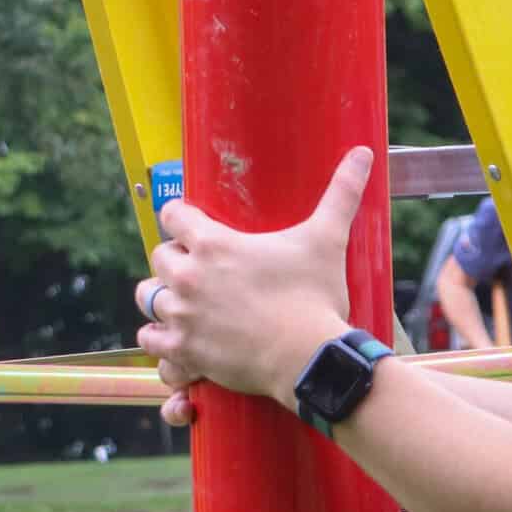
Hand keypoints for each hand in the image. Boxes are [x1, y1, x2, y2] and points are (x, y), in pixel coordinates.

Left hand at [137, 147, 370, 425]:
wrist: (311, 358)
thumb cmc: (315, 297)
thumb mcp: (327, 240)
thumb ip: (340, 194)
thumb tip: (363, 152)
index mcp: (212, 244)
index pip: (172, 214)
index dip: (181, 217)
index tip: (191, 224)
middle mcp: (187, 276)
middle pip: (158, 256)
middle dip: (174, 260)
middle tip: (196, 269)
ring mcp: (181, 315)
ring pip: (148, 298)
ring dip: (162, 299)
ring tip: (182, 304)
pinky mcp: (184, 350)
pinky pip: (151, 344)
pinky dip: (161, 344)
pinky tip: (174, 343)